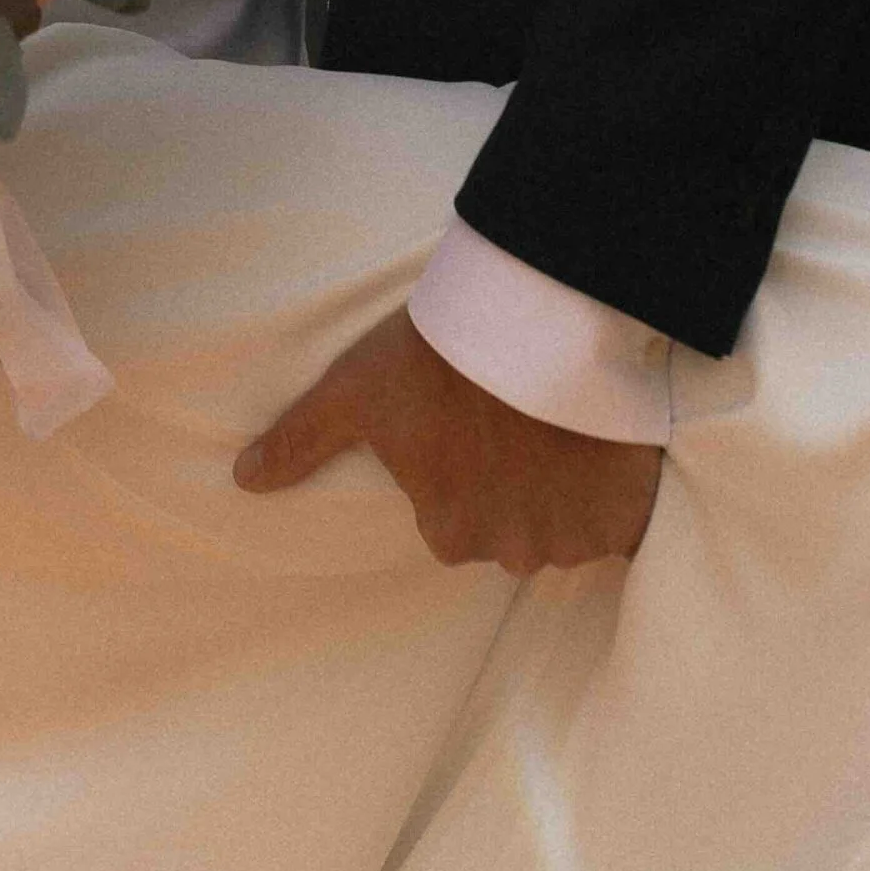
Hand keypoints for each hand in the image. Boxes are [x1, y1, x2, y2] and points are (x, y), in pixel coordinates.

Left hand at [235, 307, 662, 573]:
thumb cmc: (436, 357)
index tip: (468, 428)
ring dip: (561, 489)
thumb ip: (301, 440)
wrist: (539, 320)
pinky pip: (617, 523)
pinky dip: (611, 495)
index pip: (451, 523)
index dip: (460, 472)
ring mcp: (574, 535)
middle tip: (513, 424)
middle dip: (511, 488)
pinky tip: (597, 448)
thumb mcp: (356, 390)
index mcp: (448, 532)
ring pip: (562, 525)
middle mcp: (512, 550)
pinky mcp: (625, 514)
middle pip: (510, 529)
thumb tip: (244, 480)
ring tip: (557, 427)